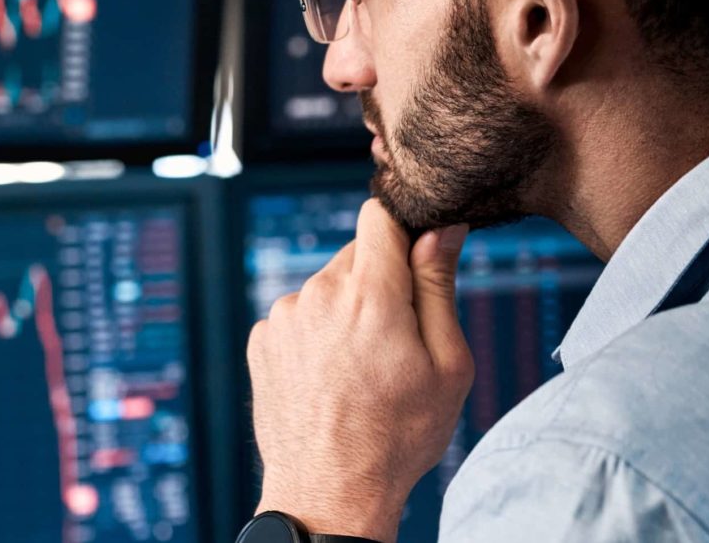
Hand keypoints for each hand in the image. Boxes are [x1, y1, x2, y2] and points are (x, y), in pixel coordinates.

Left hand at [247, 199, 472, 541]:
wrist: (329, 491)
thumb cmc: (397, 436)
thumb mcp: (446, 364)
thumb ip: (439, 286)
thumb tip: (440, 229)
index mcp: (370, 295)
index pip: (380, 217)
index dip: (402, 227)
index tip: (415, 254)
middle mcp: (318, 294)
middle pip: (356, 256)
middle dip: (380, 282)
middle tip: (395, 339)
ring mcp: (283, 317)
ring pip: (326, 288)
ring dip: (344, 309)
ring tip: (359, 368)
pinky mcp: (261, 339)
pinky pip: (298, 316)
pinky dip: (315, 334)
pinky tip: (329, 377)